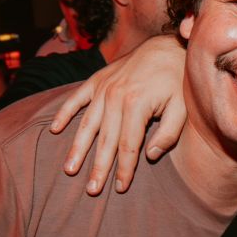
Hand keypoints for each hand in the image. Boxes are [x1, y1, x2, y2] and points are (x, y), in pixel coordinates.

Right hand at [48, 34, 189, 194]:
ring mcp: (104, 87)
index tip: (120, 188)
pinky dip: (65, 113)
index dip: (124, 169)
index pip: (128, 146)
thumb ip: (168, 133)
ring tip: (69, 169)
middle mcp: (115, 96)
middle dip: (98, 167)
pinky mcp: (97, 80)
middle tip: (91, 190)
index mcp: (137, 105)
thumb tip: (150, 156)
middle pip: (105, 140)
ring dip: (77, 148)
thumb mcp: (182, 108)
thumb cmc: (177, 81)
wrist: (168, 46)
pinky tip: (54, 130)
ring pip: (87, 124)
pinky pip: (77, 98)